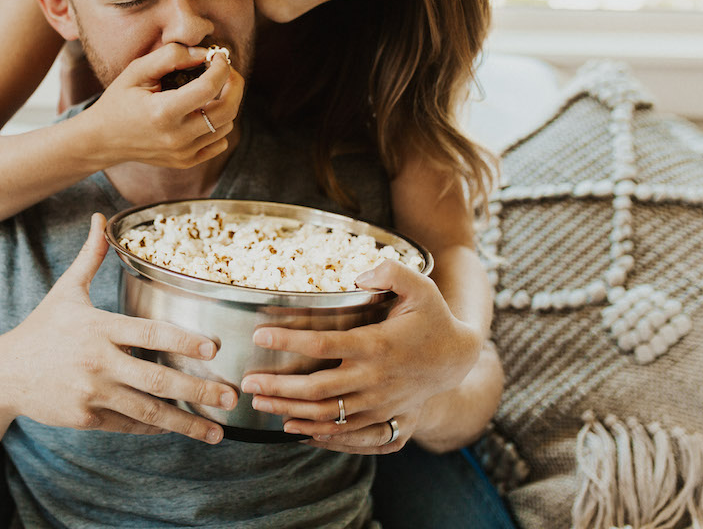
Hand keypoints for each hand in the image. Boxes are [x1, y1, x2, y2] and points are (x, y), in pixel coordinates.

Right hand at [0, 213, 237, 442]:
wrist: (2, 374)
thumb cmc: (41, 329)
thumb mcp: (65, 291)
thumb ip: (90, 258)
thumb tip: (101, 218)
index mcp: (98, 328)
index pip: (149, 333)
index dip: (183, 340)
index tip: (214, 348)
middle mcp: (97, 362)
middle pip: (157, 378)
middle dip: (198, 390)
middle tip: (232, 395)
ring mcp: (92, 393)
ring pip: (148, 411)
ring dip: (186, 423)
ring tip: (217, 433)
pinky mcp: (85, 418)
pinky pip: (128, 424)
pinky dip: (154, 427)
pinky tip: (177, 428)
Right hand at [81, 44, 242, 168]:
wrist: (102, 140)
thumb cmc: (119, 101)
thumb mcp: (137, 71)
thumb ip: (170, 56)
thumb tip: (204, 54)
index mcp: (162, 112)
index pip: (209, 87)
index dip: (221, 67)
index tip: (219, 56)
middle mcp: (176, 137)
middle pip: (228, 110)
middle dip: (235, 85)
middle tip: (226, 71)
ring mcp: (183, 153)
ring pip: (227, 126)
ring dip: (227, 103)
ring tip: (212, 89)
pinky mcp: (186, 162)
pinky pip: (219, 142)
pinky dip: (219, 125)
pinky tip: (204, 111)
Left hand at [239, 260, 481, 446]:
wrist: (456, 359)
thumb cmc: (432, 317)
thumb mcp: (421, 286)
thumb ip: (391, 272)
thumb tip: (359, 275)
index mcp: (376, 344)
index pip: (323, 344)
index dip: (288, 340)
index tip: (260, 335)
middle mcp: (373, 377)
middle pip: (316, 388)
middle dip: (278, 386)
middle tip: (247, 382)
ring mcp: (376, 401)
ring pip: (325, 413)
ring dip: (289, 409)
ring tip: (259, 402)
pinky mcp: (380, 416)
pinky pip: (343, 430)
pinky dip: (314, 430)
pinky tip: (289, 425)